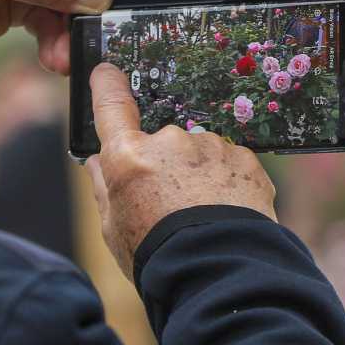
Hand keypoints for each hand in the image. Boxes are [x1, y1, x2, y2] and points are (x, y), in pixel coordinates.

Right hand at [84, 63, 277, 280]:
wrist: (218, 272)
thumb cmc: (157, 255)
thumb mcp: (113, 227)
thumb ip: (105, 186)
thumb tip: (98, 162)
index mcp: (129, 155)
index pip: (112, 105)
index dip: (107, 85)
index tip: (107, 71)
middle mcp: (171, 141)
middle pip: (162, 144)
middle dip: (165, 167)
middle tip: (170, 206)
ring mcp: (212, 147)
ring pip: (199, 155)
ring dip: (199, 176)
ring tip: (202, 217)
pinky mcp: (246, 159)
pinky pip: (230, 165)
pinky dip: (227, 184)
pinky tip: (226, 213)